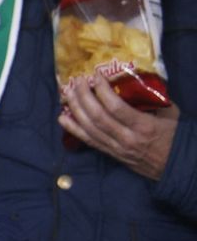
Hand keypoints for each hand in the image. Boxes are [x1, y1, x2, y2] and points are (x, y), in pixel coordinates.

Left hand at [59, 74, 179, 180]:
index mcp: (143, 126)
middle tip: (78, 81)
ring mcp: (116, 148)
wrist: (176, 166)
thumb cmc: (175, 136)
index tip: (96, 74)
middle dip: (84, 97)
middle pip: (97, 117)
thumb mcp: (169, 114)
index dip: (102, 90)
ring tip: (68, 93)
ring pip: (89, 129)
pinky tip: (62, 118)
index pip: (116, 107)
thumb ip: (151, 99)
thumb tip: (134, 80)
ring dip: (75, 109)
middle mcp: (126, 138)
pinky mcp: (111, 154)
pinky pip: (88, 141)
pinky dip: (73, 129)